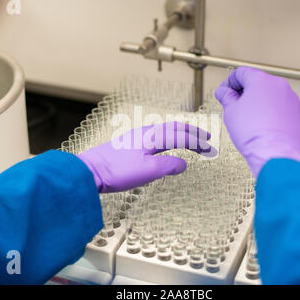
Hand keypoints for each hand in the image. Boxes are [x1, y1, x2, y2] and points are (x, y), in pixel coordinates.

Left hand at [78, 121, 213, 192]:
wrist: (90, 170)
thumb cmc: (116, 171)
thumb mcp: (148, 172)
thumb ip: (169, 166)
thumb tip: (183, 164)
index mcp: (153, 138)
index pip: (181, 137)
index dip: (197, 142)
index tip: (209, 148)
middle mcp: (146, 133)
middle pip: (175, 128)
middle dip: (192, 133)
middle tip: (206, 139)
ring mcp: (137, 136)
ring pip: (165, 129)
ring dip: (181, 133)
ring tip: (190, 139)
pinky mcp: (130, 143)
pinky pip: (156, 134)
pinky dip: (169, 136)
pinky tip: (165, 144)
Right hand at [215, 66, 299, 176]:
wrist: (273, 153)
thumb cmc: (252, 133)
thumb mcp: (230, 111)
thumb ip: (226, 96)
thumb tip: (223, 92)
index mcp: (261, 80)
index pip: (241, 72)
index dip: (229, 82)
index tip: (224, 92)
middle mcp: (279, 85)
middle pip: (256, 82)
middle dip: (244, 92)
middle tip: (233, 106)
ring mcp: (290, 98)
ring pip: (269, 94)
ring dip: (257, 102)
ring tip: (248, 119)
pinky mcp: (296, 112)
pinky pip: (279, 106)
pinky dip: (270, 112)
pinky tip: (261, 125)